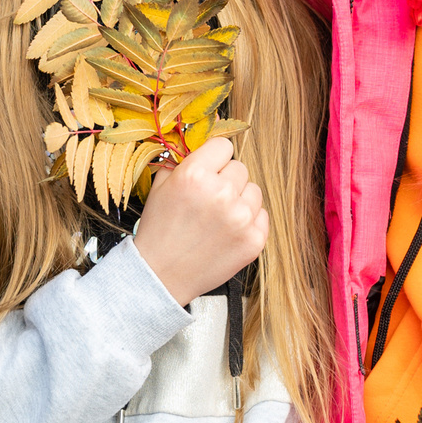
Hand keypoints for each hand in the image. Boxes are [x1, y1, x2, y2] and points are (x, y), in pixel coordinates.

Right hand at [131, 137, 266, 306]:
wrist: (161, 276)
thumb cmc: (159, 232)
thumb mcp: (160, 188)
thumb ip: (181, 163)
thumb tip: (200, 148)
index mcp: (195, 175)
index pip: (223, 146)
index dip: (214, 158)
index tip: (210, 169)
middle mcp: (221, 193)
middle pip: (240, 168)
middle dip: (225, 180)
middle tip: (209, 200)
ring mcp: (241, 218)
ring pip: (254, 190)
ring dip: (240, 200)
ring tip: (218, 217)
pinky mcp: (254, 240)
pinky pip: (262, 215)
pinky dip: (249, 221)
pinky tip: (228, 231)